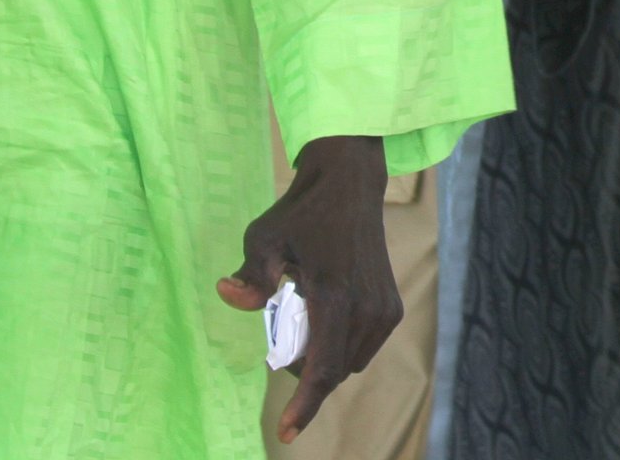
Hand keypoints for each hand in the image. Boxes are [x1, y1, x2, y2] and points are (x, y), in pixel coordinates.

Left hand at [217, 135, 398, 443]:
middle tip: (282, 330)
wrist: (351, 185)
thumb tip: (227, 295)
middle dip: (303, 370)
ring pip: (348, 363)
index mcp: (335, 295)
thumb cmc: (302, 213)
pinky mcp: (392, 307)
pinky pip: (362, 349)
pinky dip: (340, 346)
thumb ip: (250, 275)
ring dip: (322, 358)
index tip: (286, 433)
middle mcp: (367, 307)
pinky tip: (325, 318)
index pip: (321, 368)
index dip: (304, 406)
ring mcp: (385, 308)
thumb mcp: (264, 238)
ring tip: (303, 319)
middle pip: (332, 371)